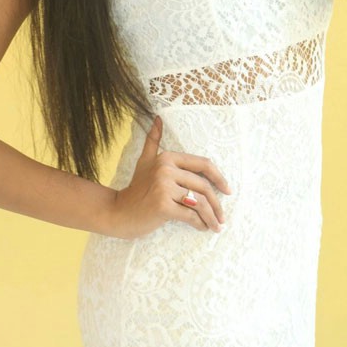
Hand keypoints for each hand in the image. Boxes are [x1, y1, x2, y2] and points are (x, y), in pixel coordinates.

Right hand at [110, 115, 231, 239]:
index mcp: (167, 157)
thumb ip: (153, 140)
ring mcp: (163, 187)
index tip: (227, 190)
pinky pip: (190, 215)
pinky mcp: (162, 206)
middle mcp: (166, 169)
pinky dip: (200, 223)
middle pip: (203, 186)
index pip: (203, 164)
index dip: (219, 178)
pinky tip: (203, 228)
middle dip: (217, 204)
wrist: (119, 212)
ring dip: (211, 217)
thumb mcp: (145, 161)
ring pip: (199, 202)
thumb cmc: (136, 188)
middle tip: (222, 218)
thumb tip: (158, 118)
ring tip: (216, 227)